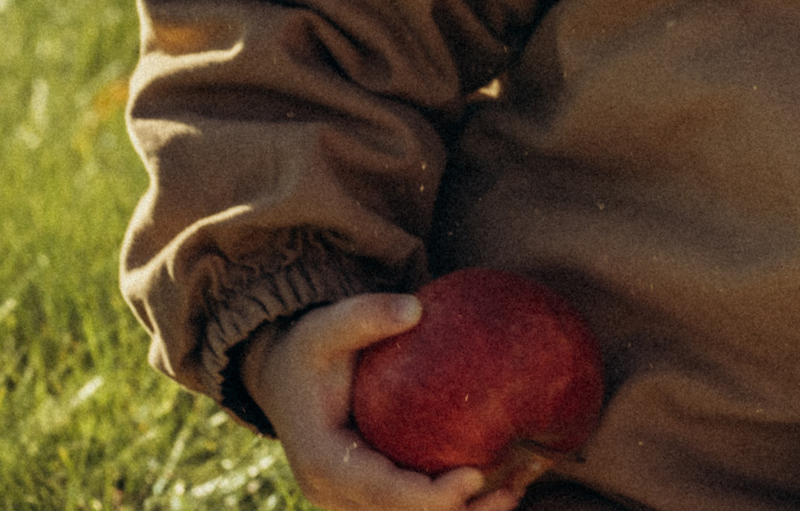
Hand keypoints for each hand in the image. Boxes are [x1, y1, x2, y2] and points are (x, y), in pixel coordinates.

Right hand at [242, 293, 529, 510]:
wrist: (284, 375)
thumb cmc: (310, 348)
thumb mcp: (327, 326)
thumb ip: (365, 315)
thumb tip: (416, 309)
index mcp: (323, 461)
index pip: (380, 492)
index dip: (429, 496)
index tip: (476, 475)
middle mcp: (333, 492)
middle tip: (513, 491)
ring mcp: (349, 500)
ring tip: (516, 492)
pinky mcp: (368, 495)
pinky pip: (412, 506)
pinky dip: (453, 502)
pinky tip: (500, 483)